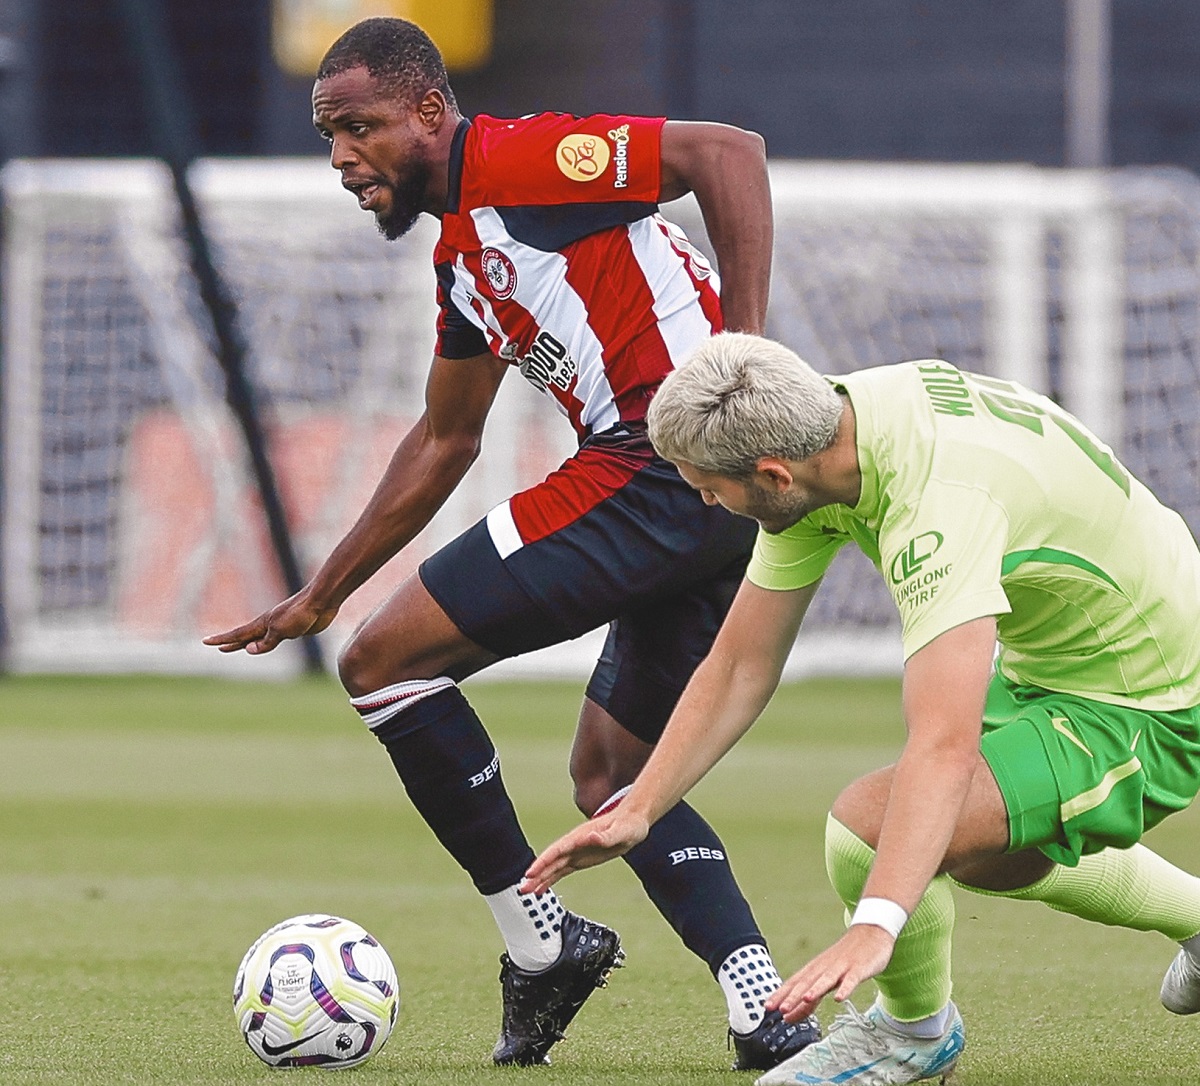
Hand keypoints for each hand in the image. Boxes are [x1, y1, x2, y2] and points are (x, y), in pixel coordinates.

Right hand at [202, 589, 336, 654]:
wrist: (321, 602)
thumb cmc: (300, 613)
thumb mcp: (280, 630)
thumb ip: (266, 642)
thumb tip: (248, 650)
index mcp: (263, 624)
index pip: (237, 634)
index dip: (221, 639)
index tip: (205, 642)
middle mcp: (269, 625)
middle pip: (246, 636)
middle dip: (232, 643)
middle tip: (219, 648)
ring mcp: (281, 626)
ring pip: (261, 638)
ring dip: (250, 643)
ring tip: (241, 648)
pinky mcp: (294, 629)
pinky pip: (276, 639)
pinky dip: (267, 643)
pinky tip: (269, 643)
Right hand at [520, 809, 650, 894]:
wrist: (633, 822)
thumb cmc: (628, 825)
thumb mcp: (620, 832)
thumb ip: (605, 836)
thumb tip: (590, 837)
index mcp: (580, 837)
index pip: (557, 850)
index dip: (543, 861)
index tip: (530, 873)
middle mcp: (574, 844)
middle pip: (550, 860)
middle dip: (536, 874)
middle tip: (523, 888)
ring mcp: (576, 852)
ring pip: (553, 867)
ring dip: (540, 878)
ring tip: (527, 891)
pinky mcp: (581, 859)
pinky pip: (561, 870)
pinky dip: (550, 879)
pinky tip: (542, 888)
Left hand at [767, 925, 895, 1021]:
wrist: (871, 933)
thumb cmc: (846, 958)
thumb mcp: (827, 978)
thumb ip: (811, 996)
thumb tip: (793, 1014)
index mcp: (815, 969)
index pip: (794, 983)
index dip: (780, 995)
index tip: (767, 1006)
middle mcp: (825, 967)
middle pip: (806, 982)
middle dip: (792, 996)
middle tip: (780, 1009)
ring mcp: (842, 967)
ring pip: (826, 980)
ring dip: (815, 990)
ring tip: (805, 999)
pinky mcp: (858, 968)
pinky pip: (851, 980)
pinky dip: (845, 988)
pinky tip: (839, 998)